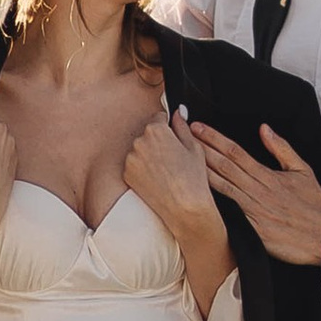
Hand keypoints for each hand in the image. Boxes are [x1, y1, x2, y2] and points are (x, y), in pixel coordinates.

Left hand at [123, 107, 219, 243]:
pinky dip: (143, 169)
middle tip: (172, 158)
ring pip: (140, 150)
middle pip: (147, 134)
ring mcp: (130, 158)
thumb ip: (182, 126)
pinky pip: (134, 165)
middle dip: (157, 141)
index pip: (158, 118)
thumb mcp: (194, 147)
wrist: (183, 207)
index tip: (174, 139)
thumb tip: (178, 112)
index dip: (168, 128)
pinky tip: (157, 178)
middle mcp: (139, 141)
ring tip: (165, 170)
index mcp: (156, 130)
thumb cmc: (193, 178)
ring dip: (149, 155)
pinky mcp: (126, 174)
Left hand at [188, 119, 320, 268]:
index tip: (198, 127)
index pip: (236, 152)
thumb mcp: (303, 170)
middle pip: (223, 166)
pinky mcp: (252, 229)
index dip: (214, 139)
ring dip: (200, 172)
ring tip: (180, 160)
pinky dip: (211, 204)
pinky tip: (194, 196)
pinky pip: (228, 213)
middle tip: (179, 137)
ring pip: (221, 187)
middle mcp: (257, 190)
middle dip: (200, 150)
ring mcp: (253, 210)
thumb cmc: (314, 206)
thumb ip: (282, 148)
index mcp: (267, 176)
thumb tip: (264, 129)